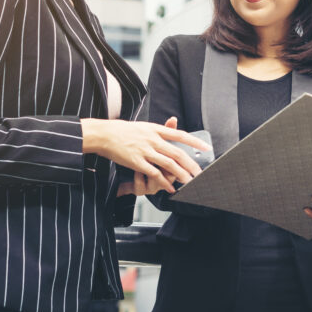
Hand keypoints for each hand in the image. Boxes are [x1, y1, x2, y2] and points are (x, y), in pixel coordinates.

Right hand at [84, 116, 206, 193]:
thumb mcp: (144, 126)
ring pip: (168, 164)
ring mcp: (145, 151)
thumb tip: (173, 123)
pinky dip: (163, 182)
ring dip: (180, 175)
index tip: (206, 148)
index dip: (194, 142)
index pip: (180, 135)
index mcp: (155, 129)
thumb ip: (160, 129)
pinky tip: (169, 187)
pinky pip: (154, 173)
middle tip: (200, 173)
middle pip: (177, 153)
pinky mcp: (137, 162)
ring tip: (189, 182)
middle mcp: (153, 139)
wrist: (105, 134)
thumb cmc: (123, 131)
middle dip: (191, 164)